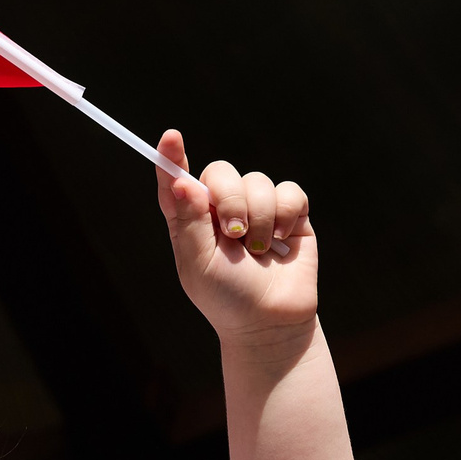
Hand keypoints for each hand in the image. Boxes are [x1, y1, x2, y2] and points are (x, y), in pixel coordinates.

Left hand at [154, 130, 316, 344]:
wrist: (270, 321)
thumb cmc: (226, 297)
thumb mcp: (197, 264)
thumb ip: (189, 222)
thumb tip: (180, 182)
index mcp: (190, 220)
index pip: (175, 181)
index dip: (171, 157)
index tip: (170, 138)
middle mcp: (221, 209)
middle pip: (220, 172)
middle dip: (230, 198)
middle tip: (233, 233)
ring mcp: (256, 208)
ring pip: (258, 181)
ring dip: (258, 217)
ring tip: (258, 249)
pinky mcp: (290, 213)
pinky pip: (290, 190)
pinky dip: (285, 214)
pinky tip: (280, 240)